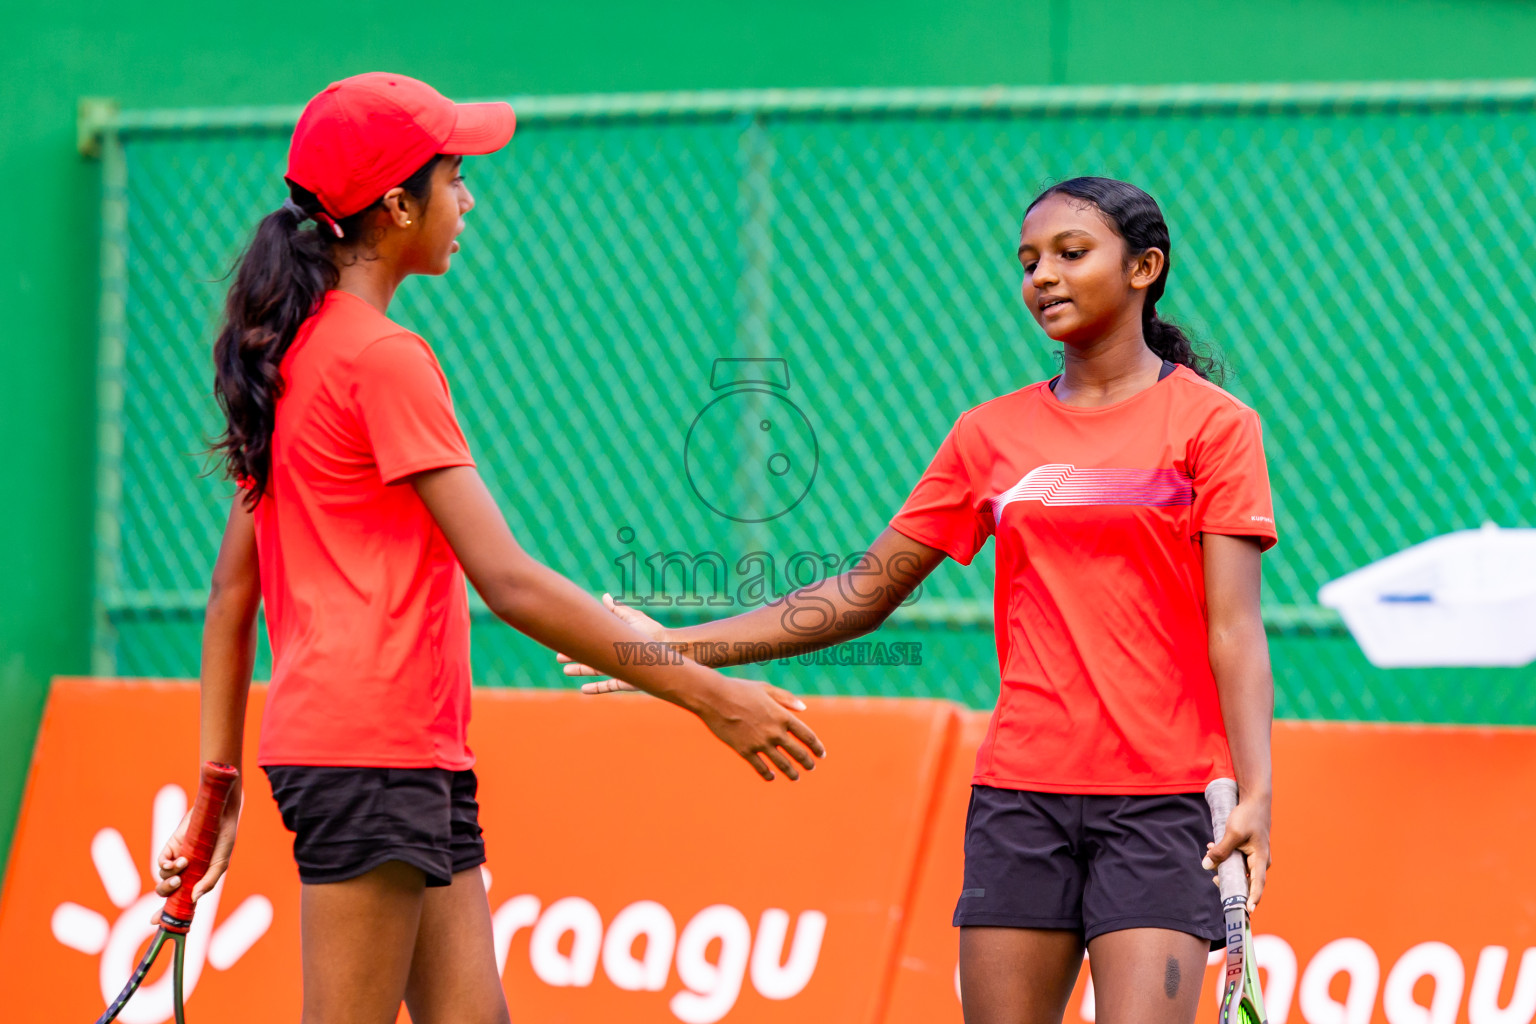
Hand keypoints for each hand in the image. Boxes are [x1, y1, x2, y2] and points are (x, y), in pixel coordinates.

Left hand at [153, 780, 241, 915]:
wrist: (220, 815)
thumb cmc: (224, 840)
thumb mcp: (220, 864)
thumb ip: (208, 882)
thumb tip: (194, 898)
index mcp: (196, 880)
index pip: (179, 901)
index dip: (167, 913)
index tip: (157, 923)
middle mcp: (184, 873)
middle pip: (166, 893)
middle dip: (166, 896)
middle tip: (176, 887)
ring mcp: (176, 860)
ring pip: (162, 878)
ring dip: (170, 878)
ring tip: (184, 866)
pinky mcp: (170, 848)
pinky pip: (161, 862)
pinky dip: (166, 865)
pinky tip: (176, 862)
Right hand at [557, 593, 660, 686]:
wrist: (669, 651)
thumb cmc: (653, 634)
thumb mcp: (633, 619)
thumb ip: (617, 610)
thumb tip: (604, 596)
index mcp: (616, 640)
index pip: (595, 639)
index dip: (581, 639)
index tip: (567, 637)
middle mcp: (617, 655)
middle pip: (592, 656)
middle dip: (575, 656)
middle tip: (559, 656)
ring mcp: (621, 669)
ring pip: (596, 670)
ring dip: (581, 670)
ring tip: (566, 670)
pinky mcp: (626, 681)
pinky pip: (608, 686)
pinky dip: (595, 689)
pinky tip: (583, 690)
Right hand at [697, 678, 826, 781]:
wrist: (714, 697)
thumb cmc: (740, 690)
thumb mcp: (765, 689)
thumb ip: (786, 698)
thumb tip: (804, 708)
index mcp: (782, 715)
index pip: (807, 736)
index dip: (817, 747)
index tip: (821, 754)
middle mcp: (774, 732)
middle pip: (798, 753)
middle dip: (807, 762)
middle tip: (810, 767)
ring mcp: (760, 743)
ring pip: (781, 764)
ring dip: (791, 772)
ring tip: (795, 777)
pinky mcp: (745, 750)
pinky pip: (760, 767)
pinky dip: (767, 774)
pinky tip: (771, 776)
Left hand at [1202, 793, 1270, 911]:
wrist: (1255, 799)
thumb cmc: (1248, 815)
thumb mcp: (1232, 833)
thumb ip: (1221, 850)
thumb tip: (1207, 865)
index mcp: (1261, 859)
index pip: (1257, 884)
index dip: (1252, 898)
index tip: (1247, 911)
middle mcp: (1260, 861)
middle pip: (1246, 879)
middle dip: (1231, 882)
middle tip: (1216, 881)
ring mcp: (1255, 856)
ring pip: (1239, 869)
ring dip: (1225, 867)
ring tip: (1211, 858)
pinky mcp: (1249, 850)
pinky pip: (1237, 859)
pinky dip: (1225, 857)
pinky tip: (1212, 848)